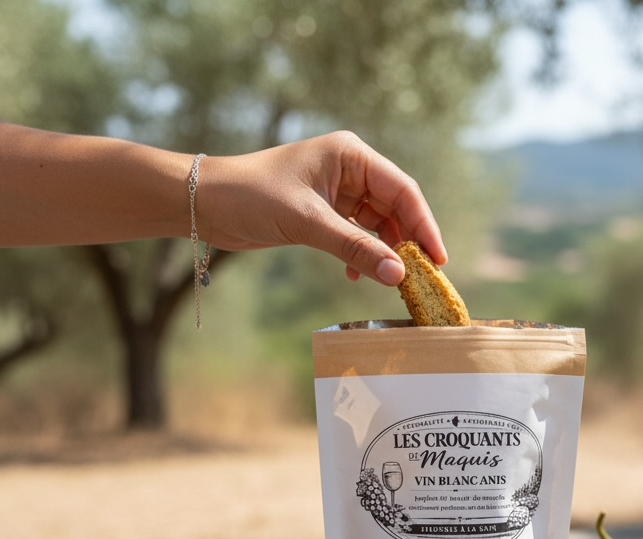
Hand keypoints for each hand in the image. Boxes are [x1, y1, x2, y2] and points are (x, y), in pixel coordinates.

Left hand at [196, 132, 447, 284]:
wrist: (205, 203)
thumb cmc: (251, 196)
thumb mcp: (307, 222)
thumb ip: (355, 248)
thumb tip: (398, 275)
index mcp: (351, 154)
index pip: (402, 190)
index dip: (424, 224)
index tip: (437, 258)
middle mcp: (350, 169)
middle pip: (396, 207)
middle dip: (408, 241)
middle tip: (421, 277)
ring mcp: (339, 191)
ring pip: (379, 224)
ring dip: (385, 251)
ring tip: (392, 280)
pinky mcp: (326, 212)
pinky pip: (358, 234)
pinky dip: (363, 254)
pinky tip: (357, 273)